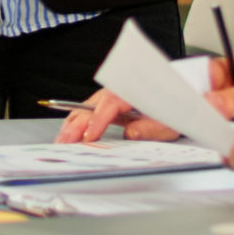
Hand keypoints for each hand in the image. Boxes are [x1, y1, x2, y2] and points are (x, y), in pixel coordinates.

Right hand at [55, 88, 181, 142]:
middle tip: (66, 142)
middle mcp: (114, 92)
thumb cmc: (170, 108)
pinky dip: (74, 125)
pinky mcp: (103, 107)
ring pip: (83, 109)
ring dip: (71, 126)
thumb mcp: (167, 122)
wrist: (173, 98)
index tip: (90, 136)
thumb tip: (131, 135)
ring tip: (61, 142)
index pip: (109, 104)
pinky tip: (67, 136)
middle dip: (76, 125)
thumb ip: (149, 128)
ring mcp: (107, 99)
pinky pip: (85, 113)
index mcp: (130, 92)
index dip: (97, 120)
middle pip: (90, 106)